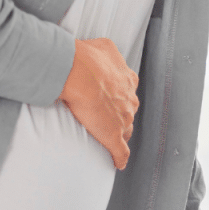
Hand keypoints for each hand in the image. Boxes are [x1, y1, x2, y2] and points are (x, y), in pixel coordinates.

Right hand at [59, 38, 139, 169]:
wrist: (79, 73)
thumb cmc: (88, 58)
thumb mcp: (104, 47)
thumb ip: (107, 53)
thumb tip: (101, 53)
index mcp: (128, 81)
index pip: (128, 94)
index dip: (119, 99)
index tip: (112, 100)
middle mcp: (129, 100)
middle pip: (128, 113)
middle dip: (120, 116)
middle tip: (106, 117)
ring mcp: (123, 120)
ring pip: (125, 131)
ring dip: (118, 134)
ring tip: (107, 138)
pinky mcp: (113, 136)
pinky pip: (121, 152)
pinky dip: (119, 158)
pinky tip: (117, 162)